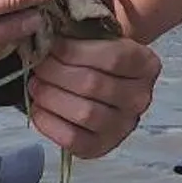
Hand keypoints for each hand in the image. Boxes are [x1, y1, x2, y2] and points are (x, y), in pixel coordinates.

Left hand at [26, 31, 161, 158]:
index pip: (112, 58)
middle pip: (93, 85)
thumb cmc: (97, 59)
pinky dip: (49, 123)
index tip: (51, 45)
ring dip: (51, 97)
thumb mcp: (100, 39)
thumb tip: (45, 35)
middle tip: (37, 66)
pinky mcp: (103, 147)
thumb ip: (81, 35)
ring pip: (84, 113)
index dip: (75, 51)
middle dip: (56, 73)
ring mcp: (123, 126)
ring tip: (35, 85)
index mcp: (146, 65)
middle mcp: (140, 98)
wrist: (106, 87)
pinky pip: (73, 139)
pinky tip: (37, 108)